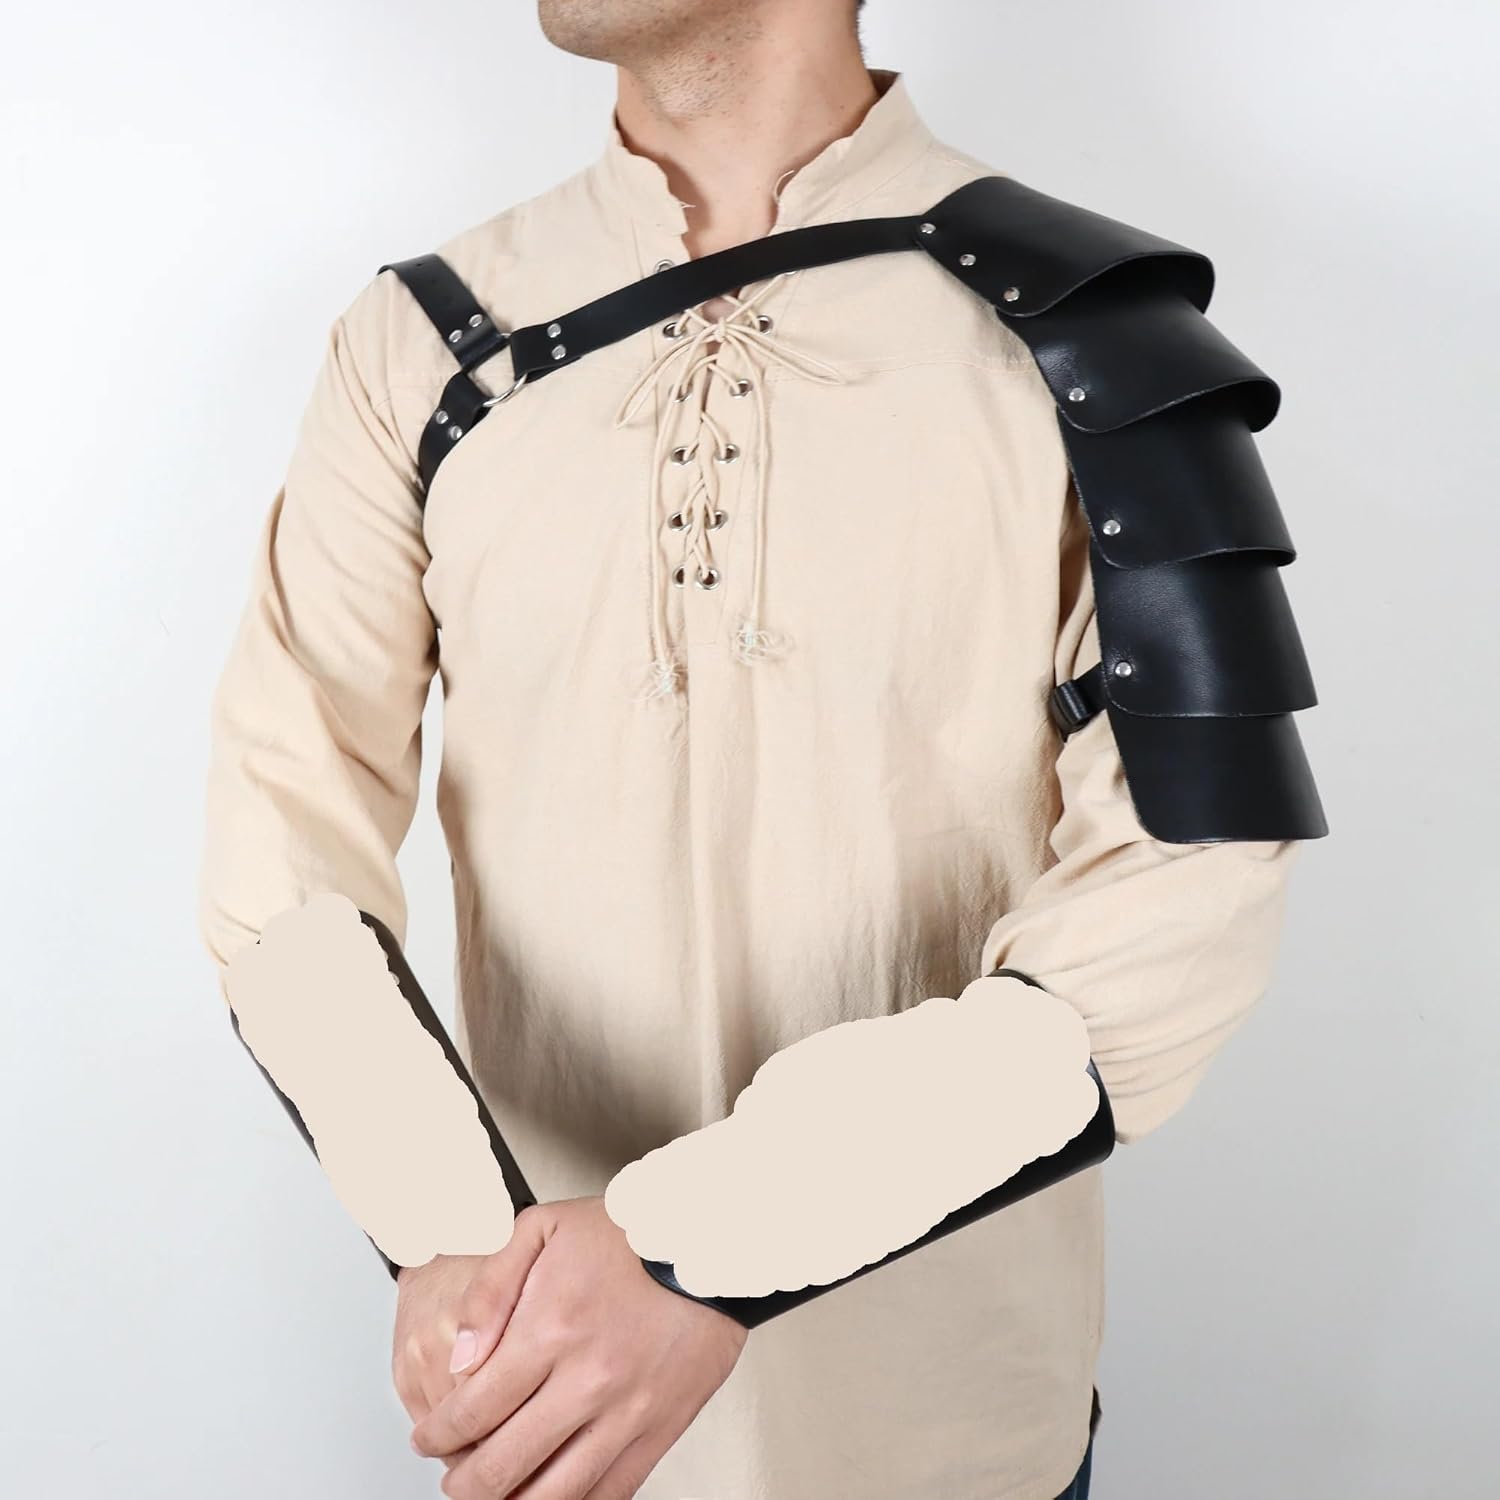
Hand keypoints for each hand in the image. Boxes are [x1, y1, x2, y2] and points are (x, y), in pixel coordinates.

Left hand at [409, 1196, 747, 1498]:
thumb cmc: (626, 1234)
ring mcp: (626, 1413)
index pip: (472, 1411)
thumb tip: (458, 1357)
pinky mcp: (660, 1430)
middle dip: (462, 1483)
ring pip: (553, 1495)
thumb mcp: (542, 1229)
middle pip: (503, 1467)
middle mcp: (587, 1381)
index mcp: (550, 1330)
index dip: (437, 1436)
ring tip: (493, 1495)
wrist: (707, 1244)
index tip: (428, 1438)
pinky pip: (610, 1493)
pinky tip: (550, 1496)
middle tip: (453, 1476)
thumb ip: (490, 1290)